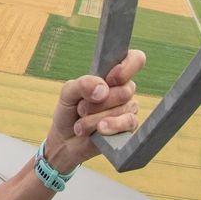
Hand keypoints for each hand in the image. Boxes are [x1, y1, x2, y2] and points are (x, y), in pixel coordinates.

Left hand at [45, 49, 145, 171]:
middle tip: (81, 108)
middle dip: (97, 102)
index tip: (110, 78)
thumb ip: (83, 84)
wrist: (65, 140)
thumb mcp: (68, 92)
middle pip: (125, 89)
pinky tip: (98, 130)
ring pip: (123, 108)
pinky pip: (128, 123)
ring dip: (95, 118)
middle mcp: (124, 91)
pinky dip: (109, 126)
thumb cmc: (69, 111)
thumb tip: (102, 89)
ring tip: (82, 124)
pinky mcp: (129, 128)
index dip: (127, 66)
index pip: (135, 59)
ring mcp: (128, 109)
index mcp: (111, 75)